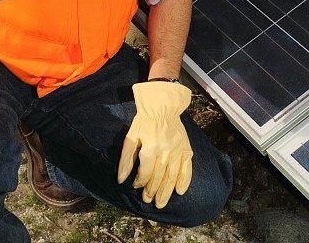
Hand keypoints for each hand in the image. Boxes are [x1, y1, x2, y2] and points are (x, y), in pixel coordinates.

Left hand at [117, 81, 192, 208]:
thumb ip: (126, 159)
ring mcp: (177, 150)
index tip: (136, 186)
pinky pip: (187, 168)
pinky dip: (184, 181)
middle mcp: (165, 150)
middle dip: (152, 190)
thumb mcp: (131, 136)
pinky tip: (179, 191)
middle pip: (159, 176)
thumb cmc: (144, 121)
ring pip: (172, 176)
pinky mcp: (186, 148)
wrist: (162, 106)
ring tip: (161, 203)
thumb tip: (121, 180)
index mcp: (150, 146)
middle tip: (148, 200)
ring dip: (166, 191)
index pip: (146, 171)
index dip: (140, 181)